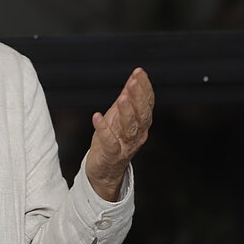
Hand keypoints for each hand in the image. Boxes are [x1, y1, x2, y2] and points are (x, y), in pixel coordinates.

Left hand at [86, 67, 153, 200]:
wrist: (104, 170)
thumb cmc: (112, 140)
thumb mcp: (119, 116)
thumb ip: (127, 97)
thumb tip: (134, 76)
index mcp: (141, 124)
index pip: (147, 103)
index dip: (144, 87)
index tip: (139, 72)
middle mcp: (137, 135)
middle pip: (142, 115)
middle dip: (139, 97)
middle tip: (133, 81)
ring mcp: (126, 146)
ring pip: (130, 128)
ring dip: (127, 112)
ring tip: (122, 98)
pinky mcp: (111, 155)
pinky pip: (109, 142)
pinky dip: (103, 129)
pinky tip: (97, 116)